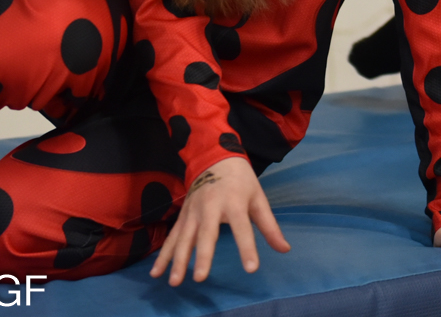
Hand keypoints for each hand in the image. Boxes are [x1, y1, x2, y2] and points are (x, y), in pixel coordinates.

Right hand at [150, 157, 290, 285]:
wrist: (215, 157)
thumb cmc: (241, 182)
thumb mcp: (258, 199)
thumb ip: (269, 226)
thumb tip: (284, 249)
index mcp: (235, 202)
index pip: (243, 228)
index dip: (248, 248)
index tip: (252, 268)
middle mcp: (211, 207)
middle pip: (207, 234)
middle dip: (203, 256)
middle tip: (200, 277)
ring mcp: (193, 212)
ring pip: (184, 238)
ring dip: (177, 260)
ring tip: (175, 281)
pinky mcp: (182, 216)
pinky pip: (171, 238)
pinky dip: (163, 255)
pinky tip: (156, 273)